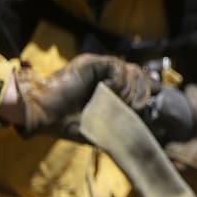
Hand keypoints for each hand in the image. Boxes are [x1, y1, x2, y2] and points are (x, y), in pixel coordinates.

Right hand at [12, 54, 157, 139]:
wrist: (42, 115)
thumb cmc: (65, 123)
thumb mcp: (99, 127)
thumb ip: (116, 124)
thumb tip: (138, 132)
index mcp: (107, 87)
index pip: (136, 81)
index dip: (148, 89)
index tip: (154, 101)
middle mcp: (103, 74)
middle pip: (137, 73)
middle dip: (143, 90)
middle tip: (137, 106)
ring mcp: (97, 67)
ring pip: (129, 70)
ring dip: (130, 88)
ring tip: (122, 102)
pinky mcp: (90, 63)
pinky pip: (116, 67)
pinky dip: (119, 81)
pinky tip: (111, 92)